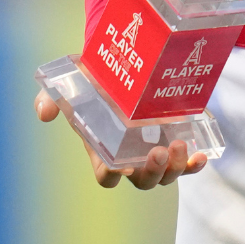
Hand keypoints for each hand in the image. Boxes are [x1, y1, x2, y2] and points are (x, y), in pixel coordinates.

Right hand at [34, 88, 206, 189]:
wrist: (127, 62)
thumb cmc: (95, 79)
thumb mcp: (71, 84)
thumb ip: (50, 98)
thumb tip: (44, 113)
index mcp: (105, 150)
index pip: (108, 177)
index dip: (113, 176)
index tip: (119, 164)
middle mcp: (132, 156)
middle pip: (143, 181)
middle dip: (151, 173)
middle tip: (156, 152)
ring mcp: (156, 150)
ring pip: (166, 176)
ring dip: (173, 169)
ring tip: (178, 147)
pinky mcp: (176, 139)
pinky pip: (187, 163)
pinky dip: (194, 165)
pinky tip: (201, 156)